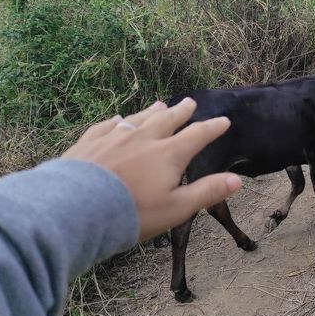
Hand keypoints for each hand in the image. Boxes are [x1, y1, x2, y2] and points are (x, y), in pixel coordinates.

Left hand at [62, 98, 241, 239]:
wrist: (77, 209)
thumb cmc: (133, 213)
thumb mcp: (177, 208)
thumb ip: (207, 192)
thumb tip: (237, 180)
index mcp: (169, 154)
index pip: (197, 136)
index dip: (212, 128)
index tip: (223, 121)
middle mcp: (145, 138)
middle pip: (168, 120)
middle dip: (182, 112)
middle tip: (190, 102)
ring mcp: (116, 137)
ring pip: (139, 118)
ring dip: (152, 111)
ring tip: (160, 104)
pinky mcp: (91, 142)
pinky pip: (108, 125)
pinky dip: (117, 120)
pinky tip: (118, 119)